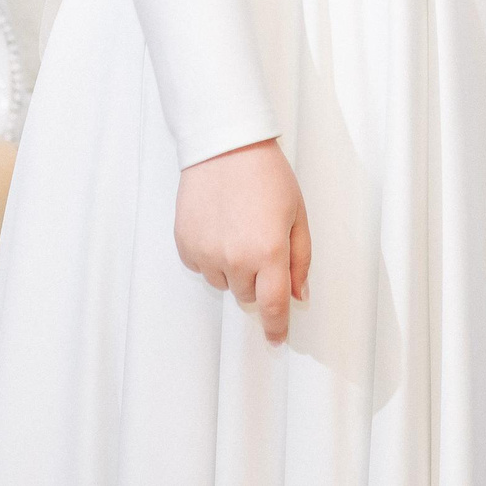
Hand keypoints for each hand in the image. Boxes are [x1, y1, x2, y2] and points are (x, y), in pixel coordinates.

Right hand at [174, 138, 310, 343]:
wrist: (226, 147)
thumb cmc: (267, 175)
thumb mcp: (297, 215)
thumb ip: (300, 260)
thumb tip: (298, 296)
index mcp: (269, 252)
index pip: (273, 306)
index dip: (276, 327)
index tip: (276, 338)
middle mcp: (235, 259)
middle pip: (247, 295)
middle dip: (256, 280)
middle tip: (260, 244)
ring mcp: (206, 253)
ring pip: (223, 282)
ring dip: (232, 268)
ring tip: (238, 228)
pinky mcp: (185, 245)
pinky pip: (201, 266)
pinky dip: (210, 255)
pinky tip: (218, 225)